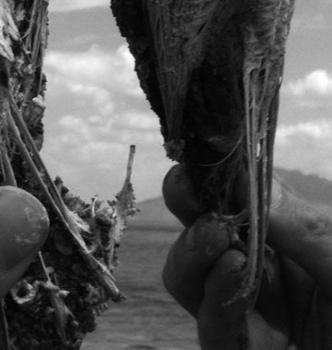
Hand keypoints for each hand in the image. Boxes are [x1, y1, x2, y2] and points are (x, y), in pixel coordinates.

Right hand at [162, 164, 331, 349]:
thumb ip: (300, 225)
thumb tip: (242, 173)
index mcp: (293, 247)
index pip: (237, 204)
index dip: (213, 180)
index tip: (198, 159)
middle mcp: (265, 280)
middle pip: (202, 237)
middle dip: (189, 210)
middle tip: (190, 192)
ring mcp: (252, 324)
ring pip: (191, 282)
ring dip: (194, 252)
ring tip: (217, 235)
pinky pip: (214, 330)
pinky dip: (215, 295)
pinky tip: (232, 269)